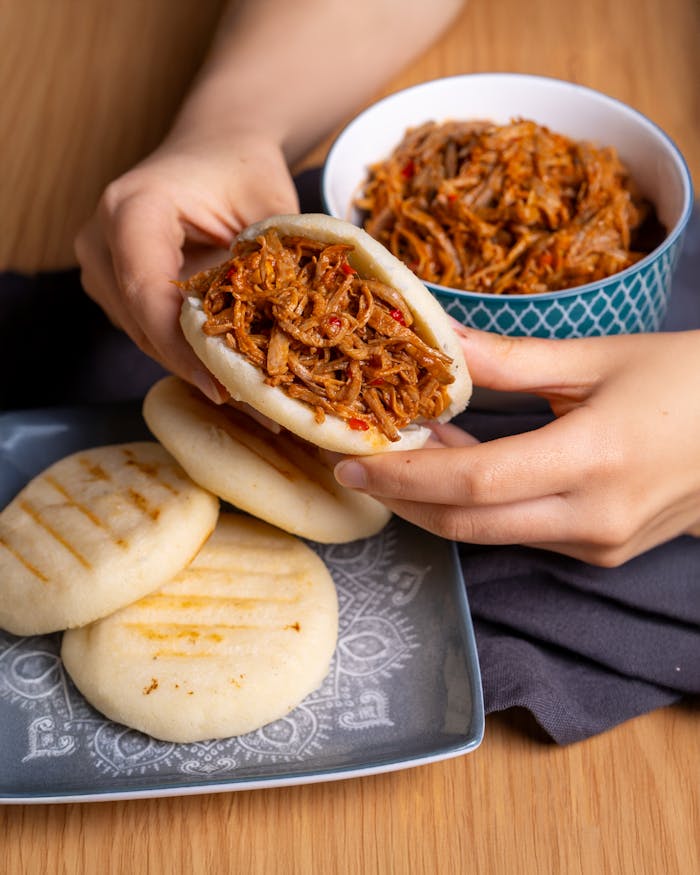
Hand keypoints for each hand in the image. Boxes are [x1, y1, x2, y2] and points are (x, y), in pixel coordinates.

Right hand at [74, 130, 298, 401]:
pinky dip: (187, 351)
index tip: (226, 387)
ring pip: (145, 335)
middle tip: (253, 405)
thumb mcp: (270, 207)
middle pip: (144, 324)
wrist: (214, 145)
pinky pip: (148, 330)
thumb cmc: (242, 167)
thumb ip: (271, 264)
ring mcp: (102, 265)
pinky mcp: (114, 285)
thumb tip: (292, 334)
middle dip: (197, 367)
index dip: (186, 348)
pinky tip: (228, 368)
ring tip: (250, 395)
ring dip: (194, 366)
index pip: (149, 293)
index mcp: (133, 209)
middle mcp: (101, 238)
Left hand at [335, 327, 699, 565]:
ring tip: (410, 455)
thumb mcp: (597, 359)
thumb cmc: (687, 381)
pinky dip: (481, 507)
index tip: (353, 464)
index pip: (474, 482)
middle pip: (468, 524)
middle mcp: (594, 517)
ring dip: (438, 501)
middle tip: (361, 467)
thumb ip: (511, 360)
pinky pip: (521, 534)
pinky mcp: (601, 554)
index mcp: (594, 459)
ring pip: (489, 535)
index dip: (406, 476)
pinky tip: (467, 467)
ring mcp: (599, 545)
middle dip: (404, 499)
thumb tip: (439, 340)